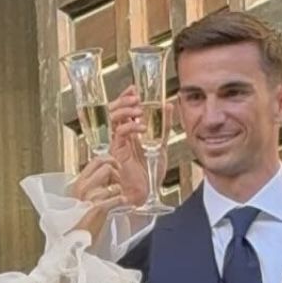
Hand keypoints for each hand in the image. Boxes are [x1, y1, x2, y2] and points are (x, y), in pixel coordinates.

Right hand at [68, 154, 126, 240]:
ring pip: (114, 183)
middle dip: (117, 173)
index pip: (97, 160)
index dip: (110, 160)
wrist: (74, 241)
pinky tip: (120, 205)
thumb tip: (108, 173)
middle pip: (106, 166)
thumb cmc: (79, 223)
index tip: (116, 167)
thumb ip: (92, 185)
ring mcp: (89, 197)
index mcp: (78, 183)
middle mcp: (82, 187)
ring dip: (119, 191)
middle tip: (117, 183)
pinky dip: (122, 201)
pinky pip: (118, 198)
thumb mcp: (81, 199)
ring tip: (116, 199)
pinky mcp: (98, 208)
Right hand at [107, 85, 173, 206]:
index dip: (126, 97)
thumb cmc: (149, 174)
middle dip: (123, 100)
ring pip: (113, 119)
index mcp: (128, 134)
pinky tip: (142, 126)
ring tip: (138, 107)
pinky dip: (131, 126)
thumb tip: (169, 105)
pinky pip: (120, 134)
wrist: (145, 194)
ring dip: (125, 110)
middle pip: (113, 111)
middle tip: (135, 95)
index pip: (122, 110)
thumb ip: (164, 126)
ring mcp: (117, 144)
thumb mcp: (161, 144)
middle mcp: (120, 137)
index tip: (134, 88)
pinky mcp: (118, 152)